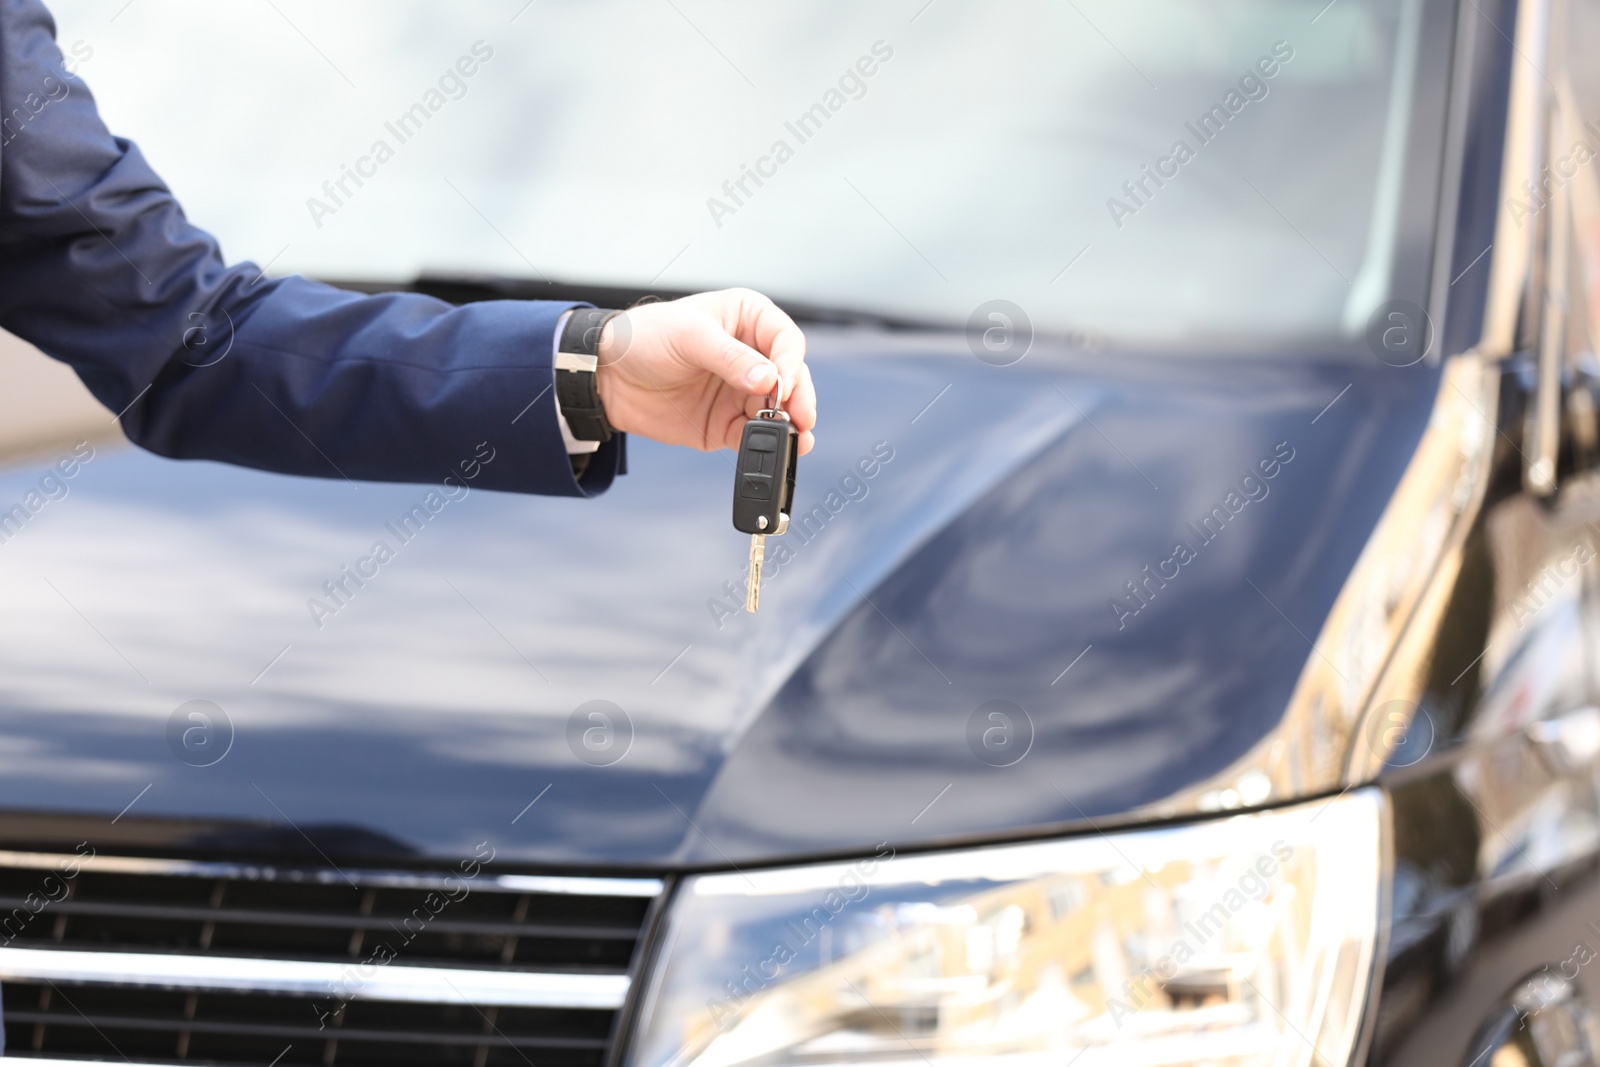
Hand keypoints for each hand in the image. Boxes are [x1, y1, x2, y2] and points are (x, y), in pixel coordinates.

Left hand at [593, 288, 815, 455]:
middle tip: (800, 418)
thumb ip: (730, 358)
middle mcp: (752, 356)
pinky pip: (754, 436)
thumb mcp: (688, 336)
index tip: (782, 385)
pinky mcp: (727, 423)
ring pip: (780, 411)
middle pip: (791, 379)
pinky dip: (766, 445)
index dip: (790, 364)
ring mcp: (742, 392)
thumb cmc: (644, 337)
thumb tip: (769, 380)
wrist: (607, 377)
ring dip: (790, 426)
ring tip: (796, 440)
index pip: (786, 340)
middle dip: (798, 399)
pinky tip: (776, 450)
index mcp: (748, 320)